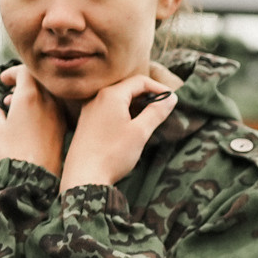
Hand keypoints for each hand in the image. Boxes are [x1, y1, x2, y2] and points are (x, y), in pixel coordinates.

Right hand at [0, 63, 68, 173]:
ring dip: (32, 95)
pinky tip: (29, 120)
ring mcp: (58, 115)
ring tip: (13, 106)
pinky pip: (54, 109)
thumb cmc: (11, 152)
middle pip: (39, 81)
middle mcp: (48, 102)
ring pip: (48, 95)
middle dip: (23, 83)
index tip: (3, 80)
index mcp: (29, 96)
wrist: (34, 177)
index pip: (26, 71)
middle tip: (8, 92)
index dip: (13, 73)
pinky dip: (42, 107)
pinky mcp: (63, 128)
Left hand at [59, 65, 180, 191]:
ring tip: (149, 119)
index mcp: (111, 95)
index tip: (172, 100)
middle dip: (148, 96)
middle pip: (127, 88)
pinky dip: (123, 113)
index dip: (159, 88)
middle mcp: (97, 98)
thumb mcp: (140, 132)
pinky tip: (130, 128)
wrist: (84, 177)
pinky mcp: (86, 123)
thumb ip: (156, 112)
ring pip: (118, 100)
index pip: (139, 81)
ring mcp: (89, 111)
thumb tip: (171, 98)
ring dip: (136, 105)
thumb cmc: (113, 153)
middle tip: (163, 109)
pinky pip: (108, 110)